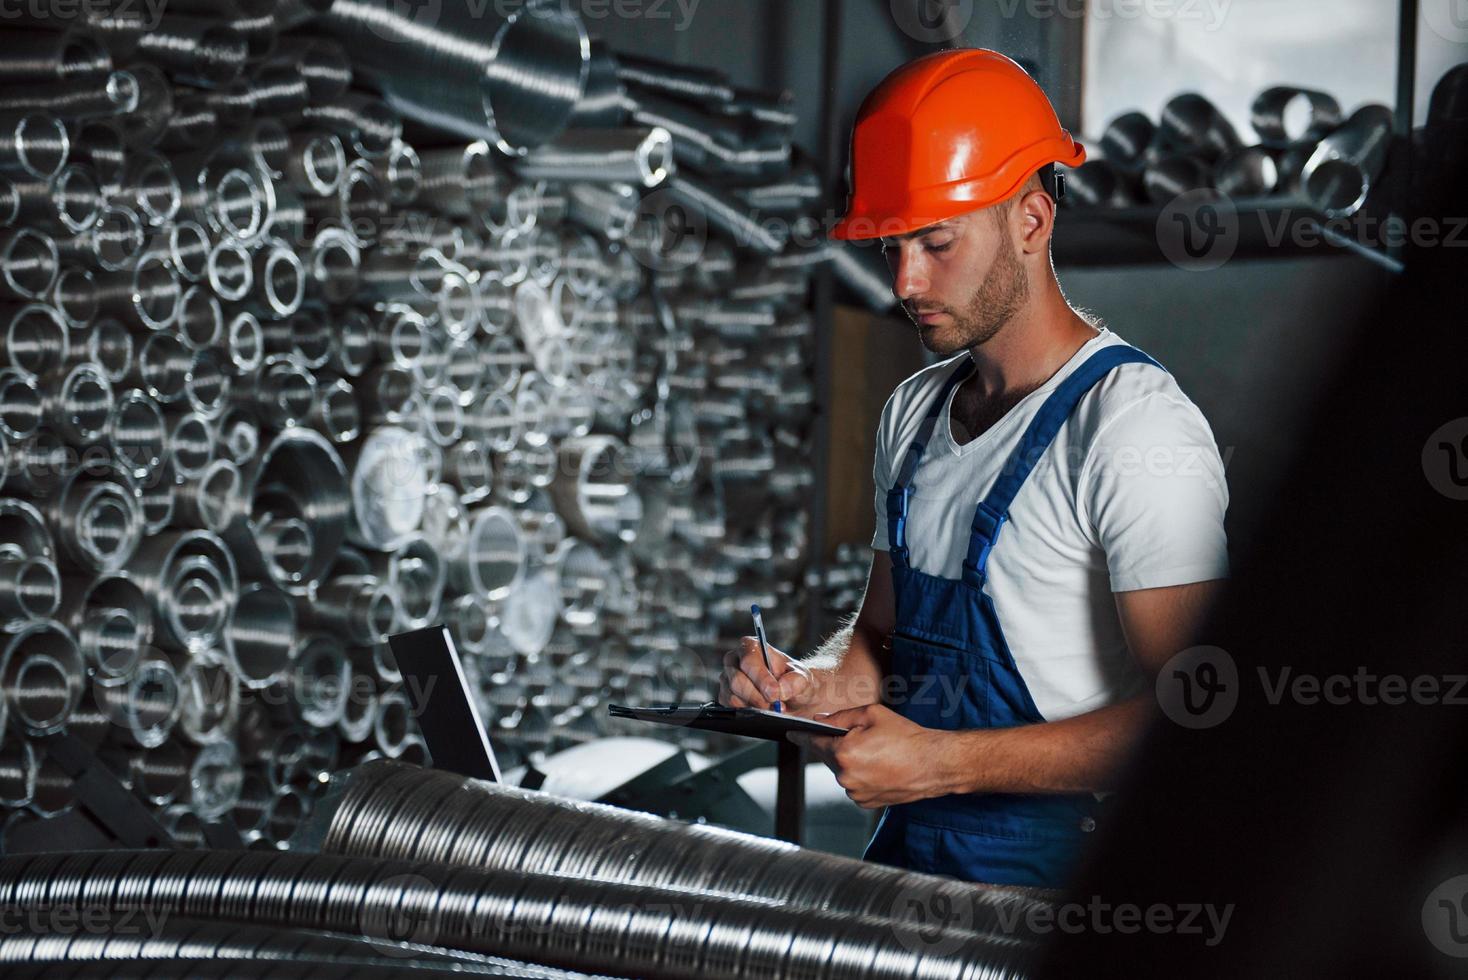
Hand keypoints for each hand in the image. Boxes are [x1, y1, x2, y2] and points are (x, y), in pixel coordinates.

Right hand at [717, 637, 813, 711]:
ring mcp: (728, 679)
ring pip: (733, 697)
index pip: (749, 662)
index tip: (774, 694)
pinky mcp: (726, 696)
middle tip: (775, 705)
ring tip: (772, 707)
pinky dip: (749, 712)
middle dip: (757, 697)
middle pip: (737, 681)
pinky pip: (732, 708)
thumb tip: (781, 689)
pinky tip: (762, 709)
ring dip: (755, 706)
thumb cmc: (794, 681)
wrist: (793, 696)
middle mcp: (734, 660)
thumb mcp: (803, 678)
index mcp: (751, 646)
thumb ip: (796, 681)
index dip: (761, 679)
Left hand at [788, 704, 951, 807]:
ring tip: (877, 752)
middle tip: (863, 737)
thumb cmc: (906, 737)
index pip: (813, 742)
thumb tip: (820, 721)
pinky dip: (861, 774)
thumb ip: (840, 718)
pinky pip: (854, 784)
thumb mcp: (872, 714)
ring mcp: (855, 793)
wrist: (934, 764)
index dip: (801, 736)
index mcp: (844, 754)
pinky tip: (880, 766)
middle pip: (828, 757)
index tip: (790, 734)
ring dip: (850, 761)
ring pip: (842, 771)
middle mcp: (846, 777)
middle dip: (838, 745)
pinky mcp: (865, 803)